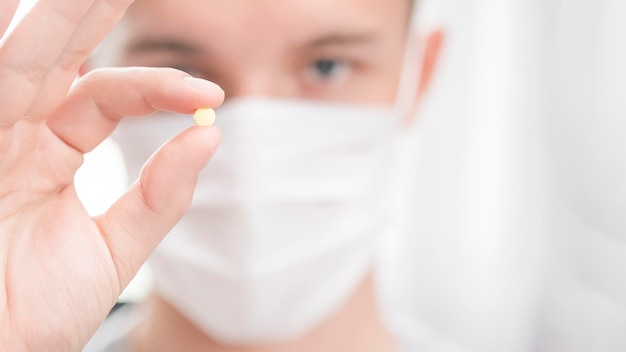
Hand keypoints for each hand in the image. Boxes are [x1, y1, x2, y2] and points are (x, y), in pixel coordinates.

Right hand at [0, 1, 223, 349]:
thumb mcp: (112, 249)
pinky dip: (15, 47)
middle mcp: (14, 134)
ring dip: (59, 16)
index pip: (105, 94)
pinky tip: (28, 13)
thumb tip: (211, 133)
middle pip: (56, 54)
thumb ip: (160, 194)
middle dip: (90, 13)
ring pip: (22, 55)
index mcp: (49, 152)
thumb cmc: (33, 313)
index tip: (209, 94)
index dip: (155, 87)